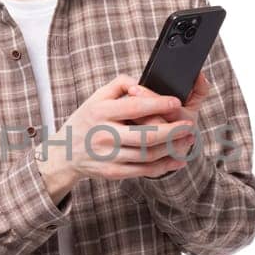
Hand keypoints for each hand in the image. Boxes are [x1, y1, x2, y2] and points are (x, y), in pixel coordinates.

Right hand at [37, 73, 195, 188]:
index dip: (158, 104)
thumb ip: (119, 84)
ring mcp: (108, 156)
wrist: (64, 154)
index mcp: (100, 112)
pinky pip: (143, 171)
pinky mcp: (113, 172)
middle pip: (145, 135)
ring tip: (188, 140)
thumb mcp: (96, 97)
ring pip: (148, 155)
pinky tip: (177, 160)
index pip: (134, 107)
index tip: (176, 102)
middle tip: (190, 126)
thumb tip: (143, 83)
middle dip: (172, 131)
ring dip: (172, 149)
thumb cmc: (86, 121)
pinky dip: (164, 166)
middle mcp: (103, 135)